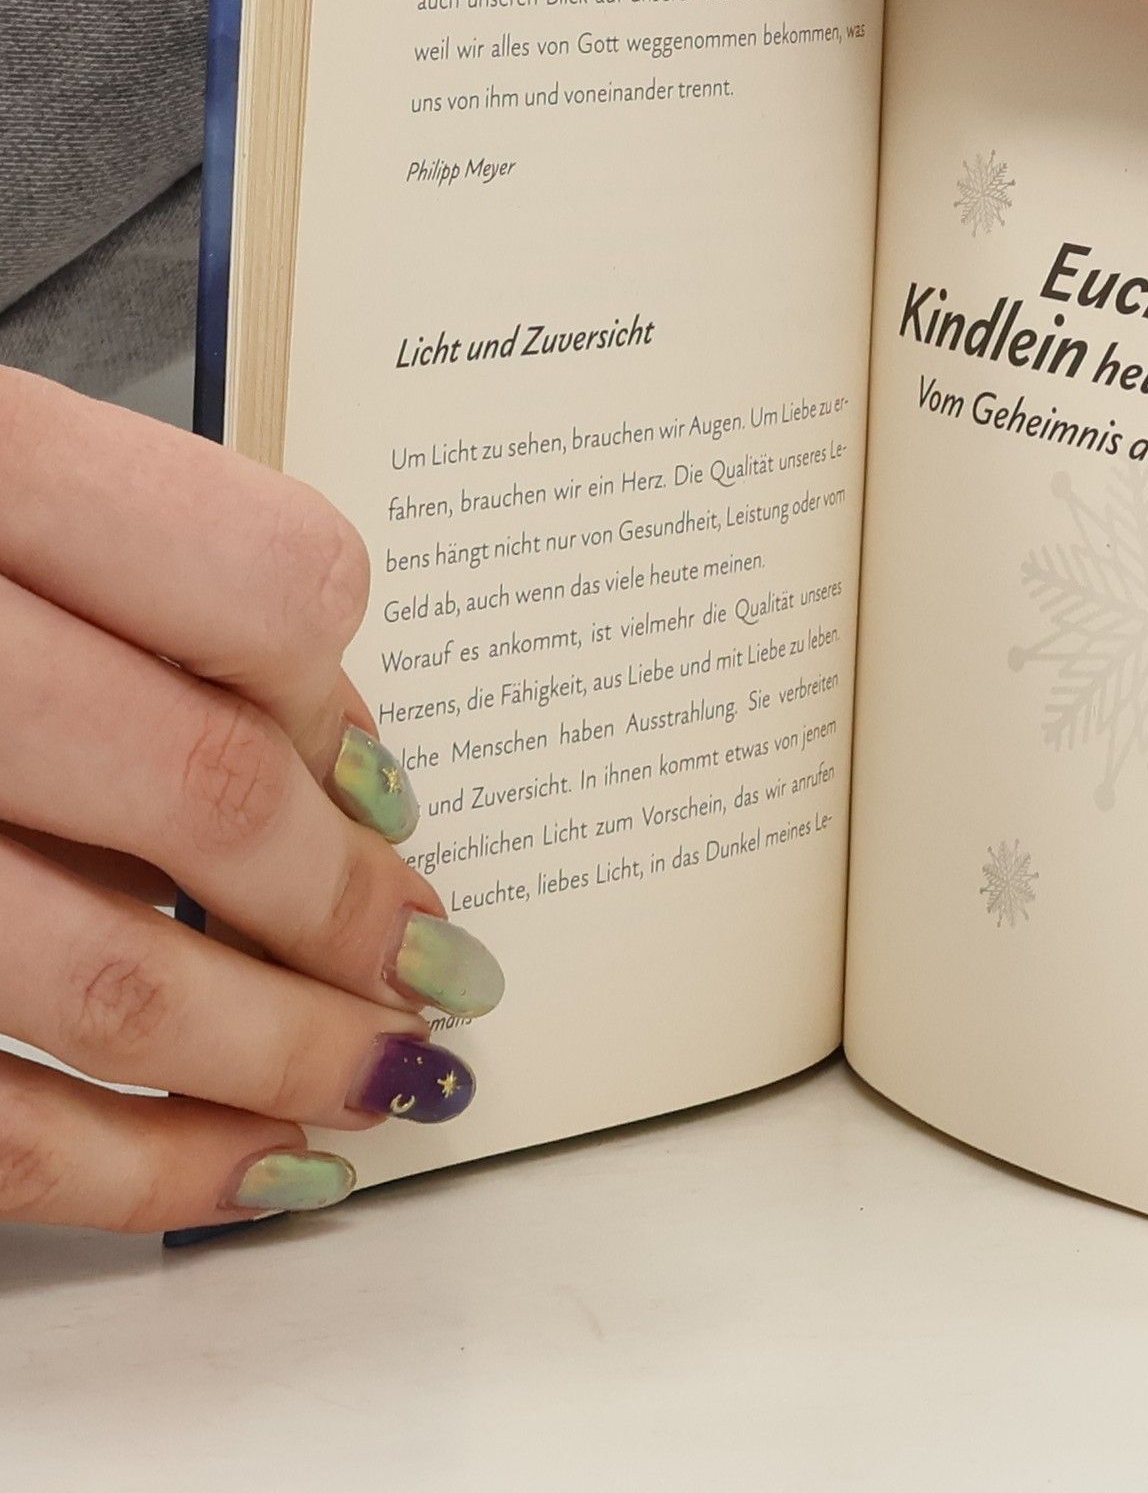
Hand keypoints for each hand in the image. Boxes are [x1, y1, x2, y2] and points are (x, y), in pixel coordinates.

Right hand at [0, 371, 502, 1233]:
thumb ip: (151, 587)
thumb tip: (346, 764)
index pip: (272, 583)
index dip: (355, 709)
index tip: (395, 799)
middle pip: (205, 795)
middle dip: (348, 912)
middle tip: (434, 972)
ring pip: (106, 982)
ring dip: (277, 1059)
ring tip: (379, 1083)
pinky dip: (133, 1169)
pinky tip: (244, 1172)